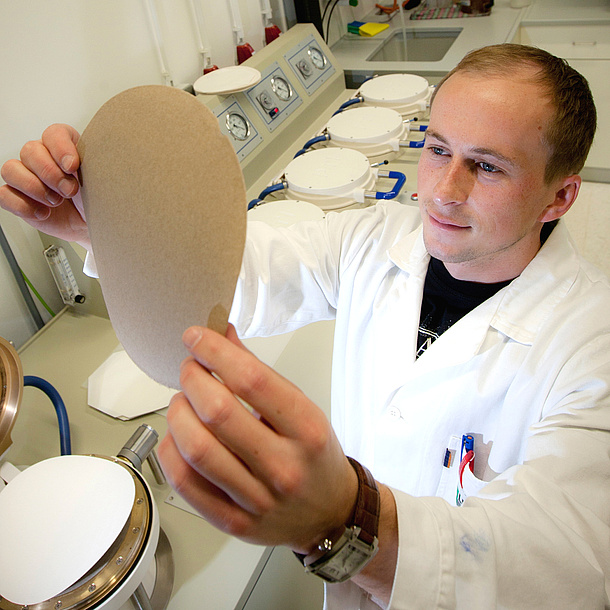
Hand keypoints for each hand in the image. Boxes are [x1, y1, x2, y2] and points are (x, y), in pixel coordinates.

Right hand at [0, 124, 89, 249]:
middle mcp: (43, 158)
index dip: (60, 148)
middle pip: (30, 150)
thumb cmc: (99, 200)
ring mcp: (27, 177)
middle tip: (69, 190)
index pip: (53, 133)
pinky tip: (43, 213)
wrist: (95, 226)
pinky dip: (23, 205)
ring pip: (11, 169)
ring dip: (34, 187)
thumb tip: (83, 160)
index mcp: (65, 148)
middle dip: (50, 173)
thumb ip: (95, 164)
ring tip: (56, 202)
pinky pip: (4, 194)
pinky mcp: (18, 198)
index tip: (73, 166)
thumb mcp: (103, 180)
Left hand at [158, 324, 357, 553]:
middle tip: (190, 369)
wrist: (330, 513)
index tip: (196, 337)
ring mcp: (257, 498)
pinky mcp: (232, 521)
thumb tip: (221, 337)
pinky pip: (185, 482)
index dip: (215, 352)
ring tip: (183, 401)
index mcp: (306, 429)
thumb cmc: (315, 456)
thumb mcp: (302, 409)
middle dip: (192, 378)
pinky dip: (170, 450)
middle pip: (217, 411)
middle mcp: (283, 465)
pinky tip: (177, 435)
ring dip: (178, 413)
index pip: (252, 380)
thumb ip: (259, 374)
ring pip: (196, 448)